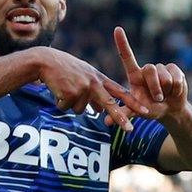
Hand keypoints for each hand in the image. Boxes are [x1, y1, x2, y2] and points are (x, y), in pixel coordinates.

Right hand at [32, 46, 147, 130]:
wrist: (46, 61)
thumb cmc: (64, 69)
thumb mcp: (83, 76)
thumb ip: (94, 92)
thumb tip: (99, 110)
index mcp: (99, 78)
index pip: (120, 91)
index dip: (133, 102)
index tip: (145, 111)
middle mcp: (93, 83)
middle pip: (109, 103)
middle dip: (120, 117)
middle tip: (130, 130)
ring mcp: (83, 87)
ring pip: (79, 109)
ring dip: (70, 103)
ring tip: (64, 89)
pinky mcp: (70, 92)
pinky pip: (66, 107)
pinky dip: (61, 102)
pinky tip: (58, 90)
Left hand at [103, 26, 188, 124]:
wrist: (170, 110)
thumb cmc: (150, 109)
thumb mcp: (137, 111)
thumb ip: (124, 113)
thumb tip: (107, 122)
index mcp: (135, 75)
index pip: (127, 56)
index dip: (122, 42)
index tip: (117, 29)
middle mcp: (147, 69)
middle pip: (150, 70)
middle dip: (155, 88)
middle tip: (157, 98)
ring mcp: (161, 68)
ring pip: (164, 76)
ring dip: (166, 90)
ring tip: (165, 95)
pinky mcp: (175, 70)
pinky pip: (176, 77)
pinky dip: (176, 88)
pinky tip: (174, 91)